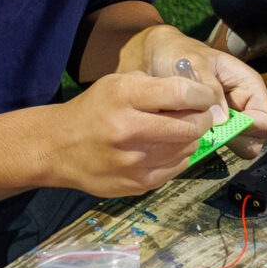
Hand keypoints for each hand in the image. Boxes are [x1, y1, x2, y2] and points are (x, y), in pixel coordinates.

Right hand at [48, 69, 217, 193]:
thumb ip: (155, 85)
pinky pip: (177, 167)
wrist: (59, 148)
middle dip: (203, 118)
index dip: (203, 95)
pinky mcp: (138, 184)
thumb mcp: (117, 83)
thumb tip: (197, 92)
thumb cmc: (94, 110)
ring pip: (188, 148)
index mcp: (123, 97)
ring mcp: (134, 162)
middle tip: (200, 114)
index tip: (207, 96)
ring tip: (177, 130)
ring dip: (190, 138)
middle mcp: (128, 130)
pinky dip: (178, 155)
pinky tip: (164, 148)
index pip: (180, 94)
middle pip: (190, 126)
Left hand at [135, 31, 266, 159]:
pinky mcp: (212, 128)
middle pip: (254, 139)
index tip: (223, 125)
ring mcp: (228, 119)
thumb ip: (209, 85)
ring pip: (236, 146)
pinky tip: (186, 130)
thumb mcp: (193, 62)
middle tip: (204, 128)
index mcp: (248, 86)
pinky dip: (203, 144)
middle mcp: (243, 105)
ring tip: (192, 127)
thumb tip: (222, 118)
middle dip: (233, 140)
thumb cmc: (178, 53)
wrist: (157, 57)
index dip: (251, 128)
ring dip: (216, 142)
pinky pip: (215, 145)